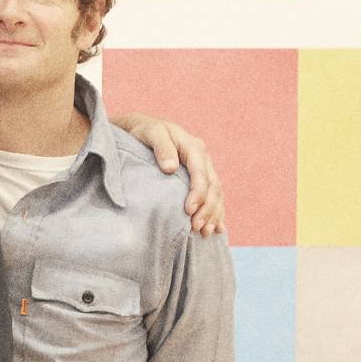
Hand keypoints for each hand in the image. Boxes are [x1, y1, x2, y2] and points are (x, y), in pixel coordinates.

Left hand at [110, 112, 223, 235]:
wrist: (144, 129)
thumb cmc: (146, 131)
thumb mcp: (151, 133)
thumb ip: (161, 147)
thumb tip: (170, 167)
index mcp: (194, 147)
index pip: (201, 174)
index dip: (197, 193)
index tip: (189, 210)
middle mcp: (203, 158)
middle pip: (213, 186)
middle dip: (207, 209)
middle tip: (196, 227)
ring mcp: (204, 169)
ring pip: (216, 194)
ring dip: (213, 214)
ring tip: (205, 232)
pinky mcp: (200, 178)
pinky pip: (214, 197)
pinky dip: (216, 212)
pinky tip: (216, 228)